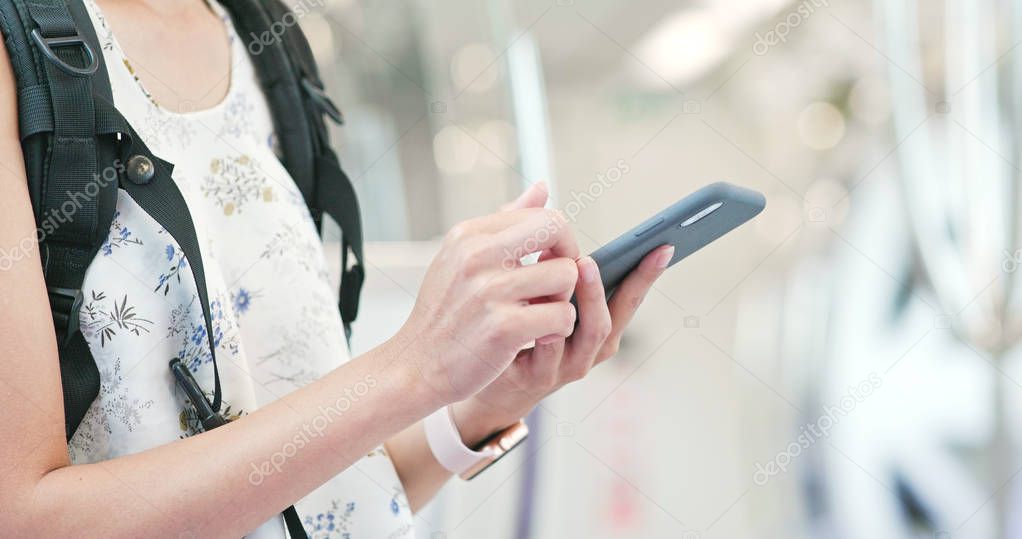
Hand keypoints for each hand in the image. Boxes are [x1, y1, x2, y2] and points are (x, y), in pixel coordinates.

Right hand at [396, 184, 581, 403]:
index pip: (541, 215)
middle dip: (569, 259)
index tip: (551, 263)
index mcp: (469, 234)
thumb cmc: (445, 312)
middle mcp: (477, 255)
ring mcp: (490, 291)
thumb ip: (506, 222)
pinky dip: (559, 329)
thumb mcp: (463, 258)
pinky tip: (539, 337)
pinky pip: (562, 316)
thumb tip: (542, 187)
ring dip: (563, 300)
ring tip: (542, 315)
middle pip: (558, 232)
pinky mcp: (503, 327)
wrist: (415, 366)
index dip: (560, 240)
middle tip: (556, 286)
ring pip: (566, 276)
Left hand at [450, 184, 673, 444]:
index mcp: (591, 319)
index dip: (646, 271)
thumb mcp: (528, 279)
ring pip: (588, 335)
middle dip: (613, 285)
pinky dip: (546, 334)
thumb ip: (536, 240)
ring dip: (587, 302)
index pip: (627, 293)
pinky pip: (547, 357)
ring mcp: (564, 365)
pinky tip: (538, 310)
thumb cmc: (508, 321)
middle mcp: (586, 346)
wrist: (471, 374)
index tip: (665, 245)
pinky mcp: (536, 378)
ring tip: (578, 270)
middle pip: (612, 317)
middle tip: (597, 256)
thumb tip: (541, 186)